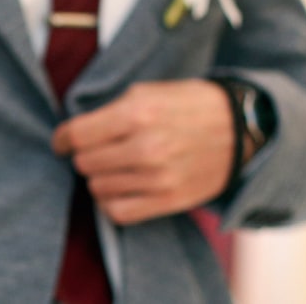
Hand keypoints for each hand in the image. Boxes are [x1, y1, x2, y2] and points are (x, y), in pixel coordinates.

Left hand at [51, 80, 235, 225]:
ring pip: (97, 188)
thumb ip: (108, 111)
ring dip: (100, 178)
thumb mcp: (147, 92)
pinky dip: (112, 202)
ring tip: (116, 167)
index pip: (76, 136)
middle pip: (84, 162)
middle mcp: (146, 147)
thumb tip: (71, 134)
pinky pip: (118, 212)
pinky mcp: (169, 201)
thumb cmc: (188, 106)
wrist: (242, 130)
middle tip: (100, 150)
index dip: (63, 139)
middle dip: (86, 156)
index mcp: (138, 113)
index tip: (63, 142)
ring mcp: (159, 178)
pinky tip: (121, 189)